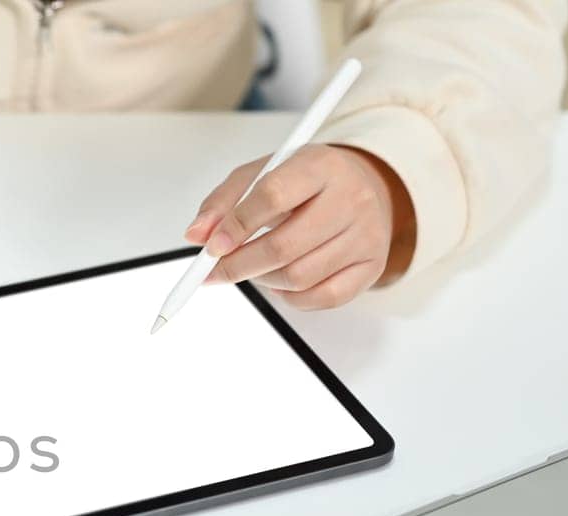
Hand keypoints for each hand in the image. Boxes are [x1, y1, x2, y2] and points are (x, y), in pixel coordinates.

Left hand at [186, 144, 415, 309]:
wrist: (363, 185)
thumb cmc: (305, 181)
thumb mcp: (261, 174)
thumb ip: (223, 202)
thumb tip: (196, 235)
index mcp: (320, 166)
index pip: (272, 196)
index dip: (235, 227)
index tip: (210, 247)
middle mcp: (352, 198)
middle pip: (284, 247)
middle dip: (238, 265)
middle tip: (215, 271)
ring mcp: (366, 235)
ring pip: (299, 277)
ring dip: (262, 280)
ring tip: (254, 266)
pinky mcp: (372, 266)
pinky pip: (321, 298)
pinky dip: (291, 297)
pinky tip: (281, 279)